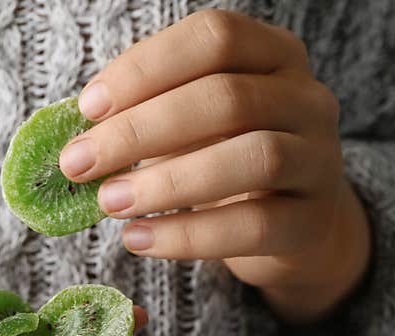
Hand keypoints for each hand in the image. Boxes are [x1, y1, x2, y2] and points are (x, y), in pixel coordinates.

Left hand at [59, 9, 370, 323]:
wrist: (293, 228)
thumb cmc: (223, 162)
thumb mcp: (188, 128)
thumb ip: (144, 118)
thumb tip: (75, 140)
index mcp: (272, 55)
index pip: (214, 38)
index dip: (146, 68)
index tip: (88, 108)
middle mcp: (306, 99)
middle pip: (224, 98)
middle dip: (139, 131)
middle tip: (79, 163)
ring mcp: (319, 160)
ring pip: (251, 158)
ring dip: (166, 182)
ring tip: (109, 203)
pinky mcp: (310, 223)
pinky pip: (253, 226)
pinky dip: (186, 235)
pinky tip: (137, 240)